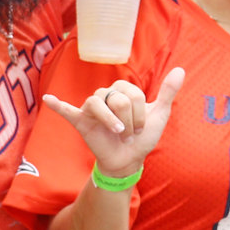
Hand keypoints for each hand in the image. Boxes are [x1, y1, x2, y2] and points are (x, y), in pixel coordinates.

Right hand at [41, 68, 185, 180]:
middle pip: (118, 99)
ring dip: (112, 123)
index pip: (132, 94)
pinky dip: (58, 105)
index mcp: (123, 90)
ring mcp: (91, 107)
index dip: (140, 115)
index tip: (140, 128)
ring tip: (117, 133)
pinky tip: (48, 99)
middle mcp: (105, 95)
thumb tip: (181, 70)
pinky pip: (67, 111)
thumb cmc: (142, 136)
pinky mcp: (81, 121)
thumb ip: (168, 91)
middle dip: (129, 121)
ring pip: (99, 104)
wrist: (128, 160)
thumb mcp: (159, 114)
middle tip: (128, 134)